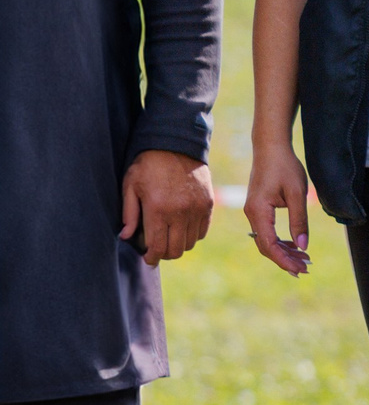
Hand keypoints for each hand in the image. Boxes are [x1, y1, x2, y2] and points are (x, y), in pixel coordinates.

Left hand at [122, 149, 214, 266]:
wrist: (176, 145)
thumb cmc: (148, 165)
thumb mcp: (131, 186)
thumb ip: (129, 213)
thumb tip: (126, 236)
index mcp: (158, 210)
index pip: (158, 247)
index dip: (152, 258)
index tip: (148, 259)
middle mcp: (180, 213)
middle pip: (176, 249)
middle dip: (165, 254)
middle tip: (157, 250)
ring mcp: (197, 209)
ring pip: (190, 243)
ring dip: (179, 245)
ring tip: (170, 238)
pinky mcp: (207, 204)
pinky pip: (202, 231)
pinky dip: (193, 235)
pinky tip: (182, 229)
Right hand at [243, 142, 311, 275]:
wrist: (270, 148)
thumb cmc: (285, 167)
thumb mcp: (298, 194)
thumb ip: (299, 221)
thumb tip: (303, 246)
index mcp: (258, 211)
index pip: (269, 245)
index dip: (284, 260)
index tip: (300, 269)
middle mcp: (252, 214)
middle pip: (266, 246)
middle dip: (285, 259)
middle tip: (306, 269)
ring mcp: (253, 212)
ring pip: (266, 240)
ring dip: (283, 251)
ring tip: (304, 260)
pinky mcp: (258, 209)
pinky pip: (267, 231)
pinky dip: (280, 241)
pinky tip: (294, 246)